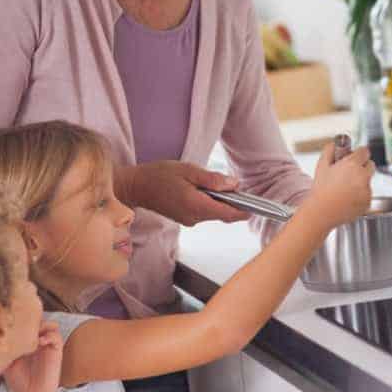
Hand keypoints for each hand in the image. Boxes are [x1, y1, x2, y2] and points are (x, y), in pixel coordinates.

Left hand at [3, 321, 62, 391]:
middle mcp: (39, 341)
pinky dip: (49, 336)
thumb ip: (1, 351)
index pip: (27, 322)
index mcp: (28, 341)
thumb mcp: (5, 363)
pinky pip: (57, 337)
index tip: (12, 321)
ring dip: (42, 326)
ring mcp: (48, 345)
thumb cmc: (19, 381)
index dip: (22, 318)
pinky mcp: (56, 352)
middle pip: (40, 319)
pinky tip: (39, 342)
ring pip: (50, 324)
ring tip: (32, 334)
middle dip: (32, 319)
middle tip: (23, 325)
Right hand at [118, 162, 246, 226]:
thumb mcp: (188, 170)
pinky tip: (197, 188)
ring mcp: (189, 220)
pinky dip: (207, 202)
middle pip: (223, 214)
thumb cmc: (159, 176)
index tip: (255, 204)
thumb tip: (234, 185)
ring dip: (216, 200)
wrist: (136, 187)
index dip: (245, 209)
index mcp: (197, 206)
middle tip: (228, 182)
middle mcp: (195, 218)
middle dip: (230, 200)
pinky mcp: (185, 218)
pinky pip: (203, 212)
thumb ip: (212, 179)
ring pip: (213, 212)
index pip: (229, 214)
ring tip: (205, 182)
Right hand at [302, 141, 373, 229]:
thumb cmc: (320, 190)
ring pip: (368, 181)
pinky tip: (347, 198)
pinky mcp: (368, 202)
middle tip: (350, 172)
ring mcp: (367, 190)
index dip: (359, 153)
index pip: (365, 151)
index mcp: (352, 164)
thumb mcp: (321, 166)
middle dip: (363, 166)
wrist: (322, 212)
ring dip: (361, 182)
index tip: (355, 156)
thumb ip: (329, 151)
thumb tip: (333, 145)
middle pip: (370, 165)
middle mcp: (363, 176)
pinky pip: (367, 195)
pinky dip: (360, 196)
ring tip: (344, 189)